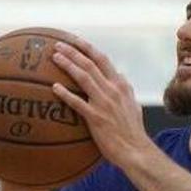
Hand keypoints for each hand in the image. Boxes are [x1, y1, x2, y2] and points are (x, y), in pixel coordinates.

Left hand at [50, 37, 154, 168]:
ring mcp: (104, 102)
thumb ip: (125, 91)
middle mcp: (113, 90)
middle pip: (90, 64)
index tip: (75, 40)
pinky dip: (65, 93)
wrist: (136, 150)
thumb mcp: (133, 106)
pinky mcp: (96, 117)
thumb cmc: (133, 132)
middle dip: (73, 51)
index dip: (87, 48)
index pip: (103, 60)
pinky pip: (77, 102)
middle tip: (57, 44)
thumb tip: (120, 79)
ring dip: (68, 65)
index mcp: (121, 85)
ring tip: (54, 57)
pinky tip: (54, 88)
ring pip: (84, 77)